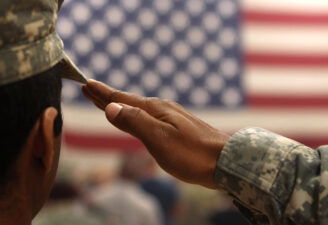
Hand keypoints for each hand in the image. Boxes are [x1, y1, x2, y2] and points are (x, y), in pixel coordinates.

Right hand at [82, 80, 229, 188]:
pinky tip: (139, 118)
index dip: (103, 93)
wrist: (224, 161)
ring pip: (138, 109)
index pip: (122, 99)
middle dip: (107, 96)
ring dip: (121, 104)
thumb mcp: (159, 138)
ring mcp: (171, 118)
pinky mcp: (178, 127)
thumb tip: (112, 107)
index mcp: (154, 110)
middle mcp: (162, 110)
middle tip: (89, 88)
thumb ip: (135, 122)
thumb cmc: (191, 153)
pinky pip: (148, 117)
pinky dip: (135, 115)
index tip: (86, 84)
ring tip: (108, 102)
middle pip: (128, 101)